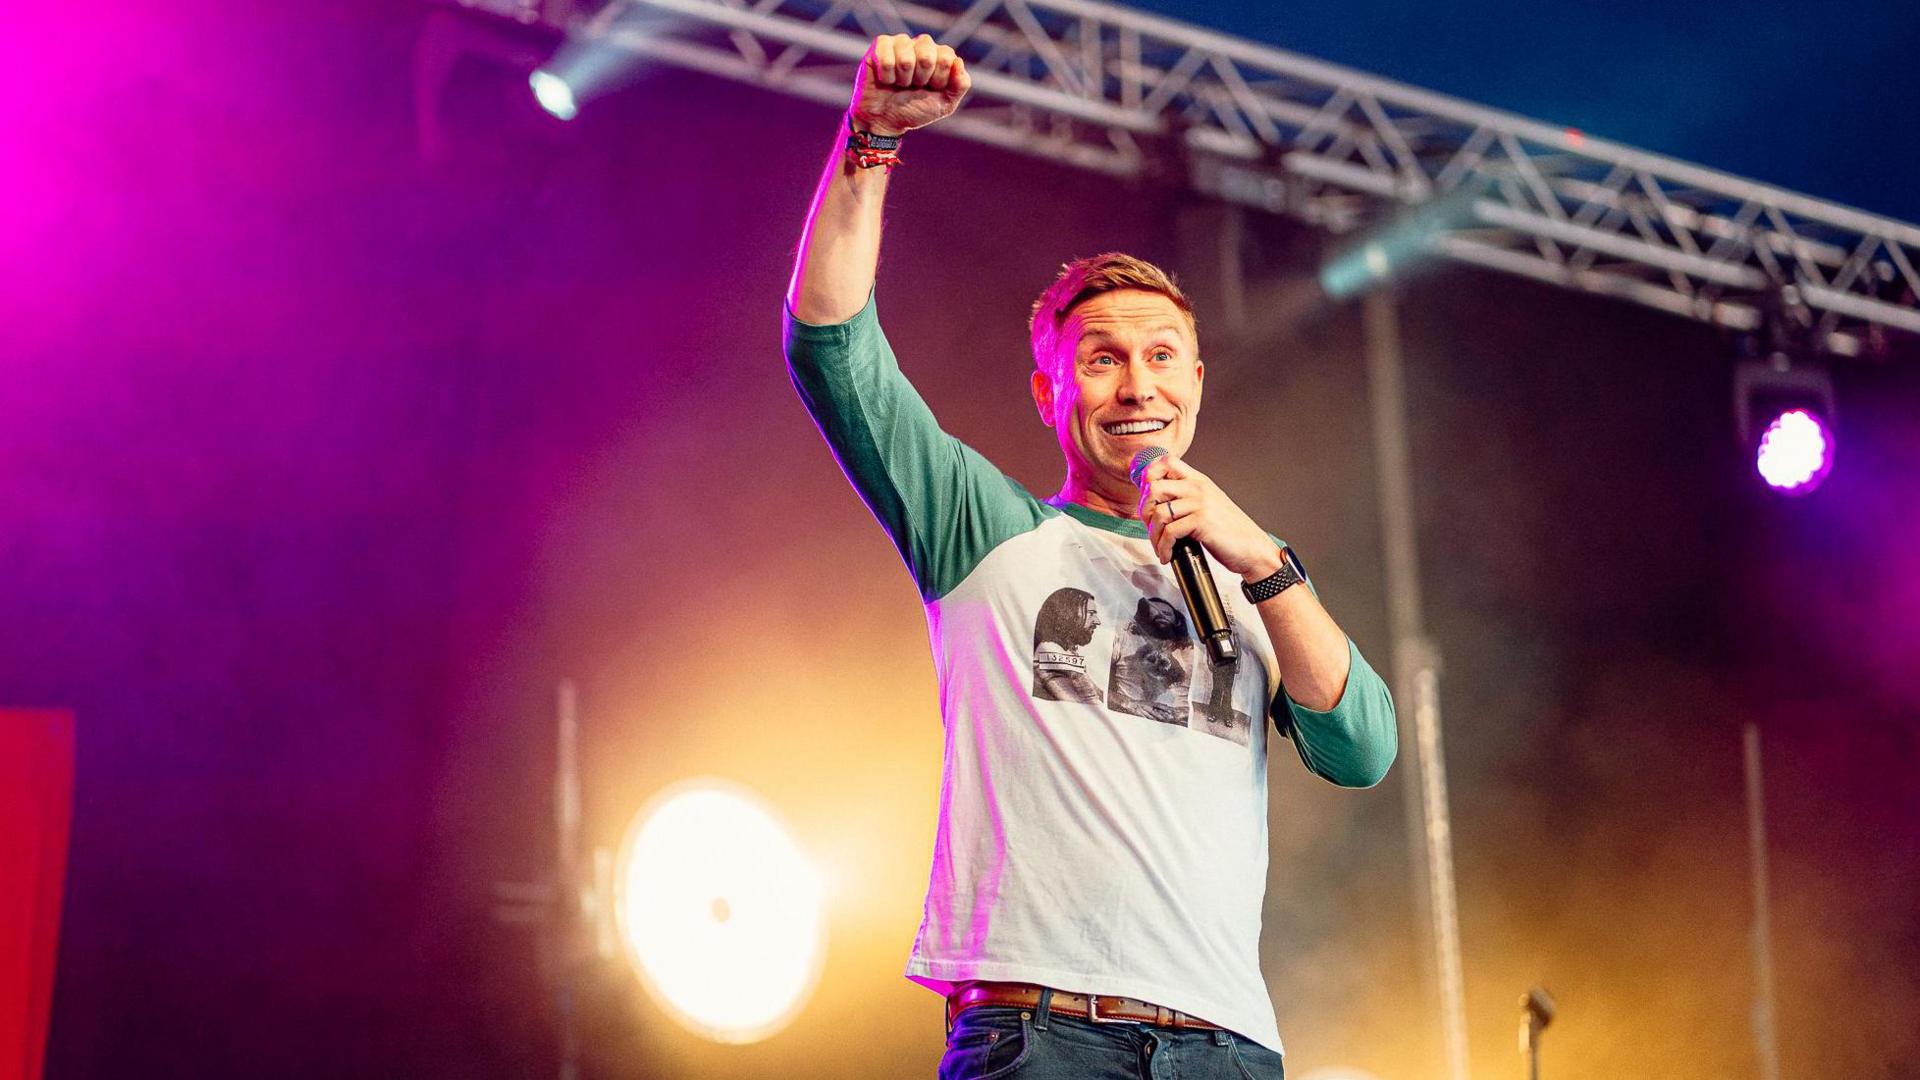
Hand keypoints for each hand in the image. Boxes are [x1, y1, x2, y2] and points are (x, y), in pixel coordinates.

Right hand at [848, 34, 970, 136]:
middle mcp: (921, 44)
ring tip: (899, 84)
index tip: (931, 88)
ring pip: (906, 60)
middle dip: (920, 79)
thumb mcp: (945, 104)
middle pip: (927, 57)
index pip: (946, 58)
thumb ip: (961, 84)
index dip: (938, 80)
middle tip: (914, 86)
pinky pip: (886, 60)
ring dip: (902, 80)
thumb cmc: (916, 109)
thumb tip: (958, 61)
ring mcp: (901, 42)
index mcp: (940, 54)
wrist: (886, 120)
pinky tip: (886, 79)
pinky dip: (886, 77)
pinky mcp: (880, 45)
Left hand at [1136, 455, 1285, 580]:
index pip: (1167, 462)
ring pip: (1160, 513)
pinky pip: (1170, 532)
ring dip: (1154, 535)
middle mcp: (1198, 488)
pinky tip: (1168, 556)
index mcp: (1199, 481)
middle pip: (1154, 487)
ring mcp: (1200, 503)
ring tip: (1160, 547)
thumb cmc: (1230, 531)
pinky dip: (1164, 547)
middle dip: (1145, 511)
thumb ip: (1188, 498)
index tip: (1148, 499)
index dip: (1150, 476)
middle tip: (1150, 528)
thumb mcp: (1209, 505)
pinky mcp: (1201, 521)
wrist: (1252, 548)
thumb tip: (1157, 506)